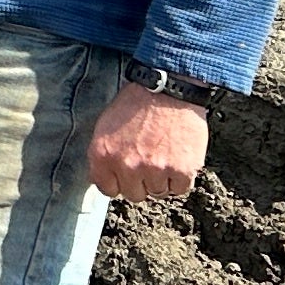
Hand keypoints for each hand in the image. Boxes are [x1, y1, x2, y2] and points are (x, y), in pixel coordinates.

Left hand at [87, 82, 208, 201]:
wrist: (170, 89)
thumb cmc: (137, 103)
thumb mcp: (105, 125)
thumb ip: (104, 155)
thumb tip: (107, 179)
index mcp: (103, 154)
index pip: (107, 189)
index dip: (119, 182)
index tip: (126, 175)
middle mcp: (126, 165)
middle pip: (134, 194)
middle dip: (141, 182)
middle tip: (150, 161)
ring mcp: (154, 170)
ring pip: (158, 193)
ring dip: (162, 179)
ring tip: (165, 154)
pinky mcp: (181, 170)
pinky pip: (179, 189)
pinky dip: (181, 178)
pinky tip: (179, 158)